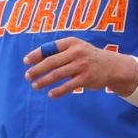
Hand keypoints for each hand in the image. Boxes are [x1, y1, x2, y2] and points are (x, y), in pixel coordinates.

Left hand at [23, 37, 137, 97]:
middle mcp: (77, 52)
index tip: (26, 61)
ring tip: (35, 86)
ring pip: (57, 74)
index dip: (36, 55)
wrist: (112, 66)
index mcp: (72, 42)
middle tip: (27, 76)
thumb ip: (58, 52)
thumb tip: (34, 60)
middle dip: (36, 70)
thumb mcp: (75, 48)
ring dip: (43, 81)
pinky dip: (58, 91)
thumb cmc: (87, 56)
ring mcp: (82, 66)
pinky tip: (50, 94)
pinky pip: (68, 86)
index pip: (50, 48)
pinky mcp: (86, 78)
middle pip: (51, 62)